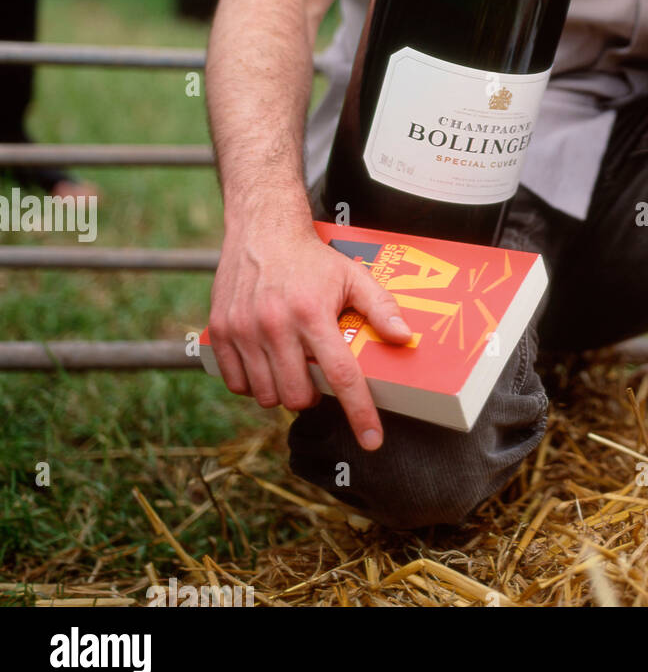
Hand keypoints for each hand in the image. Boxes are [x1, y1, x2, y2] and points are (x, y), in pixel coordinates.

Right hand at [207, 213, 413, 449]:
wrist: (261, 231)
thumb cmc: (312, 258)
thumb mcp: (353, 275)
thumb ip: (380, 307)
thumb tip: (404, 338)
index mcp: (312, 313)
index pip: (341, 375)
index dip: (359, 412)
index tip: (372, 440)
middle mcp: (275, 325)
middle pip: (298, 396)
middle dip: (313, 397)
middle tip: (317, 377)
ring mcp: (243, 330)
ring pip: (266, 396)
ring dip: (284, 392)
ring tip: (293, 368)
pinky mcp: (219, 333)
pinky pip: (237, 385)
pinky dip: (254, 385)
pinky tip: (267, 364)